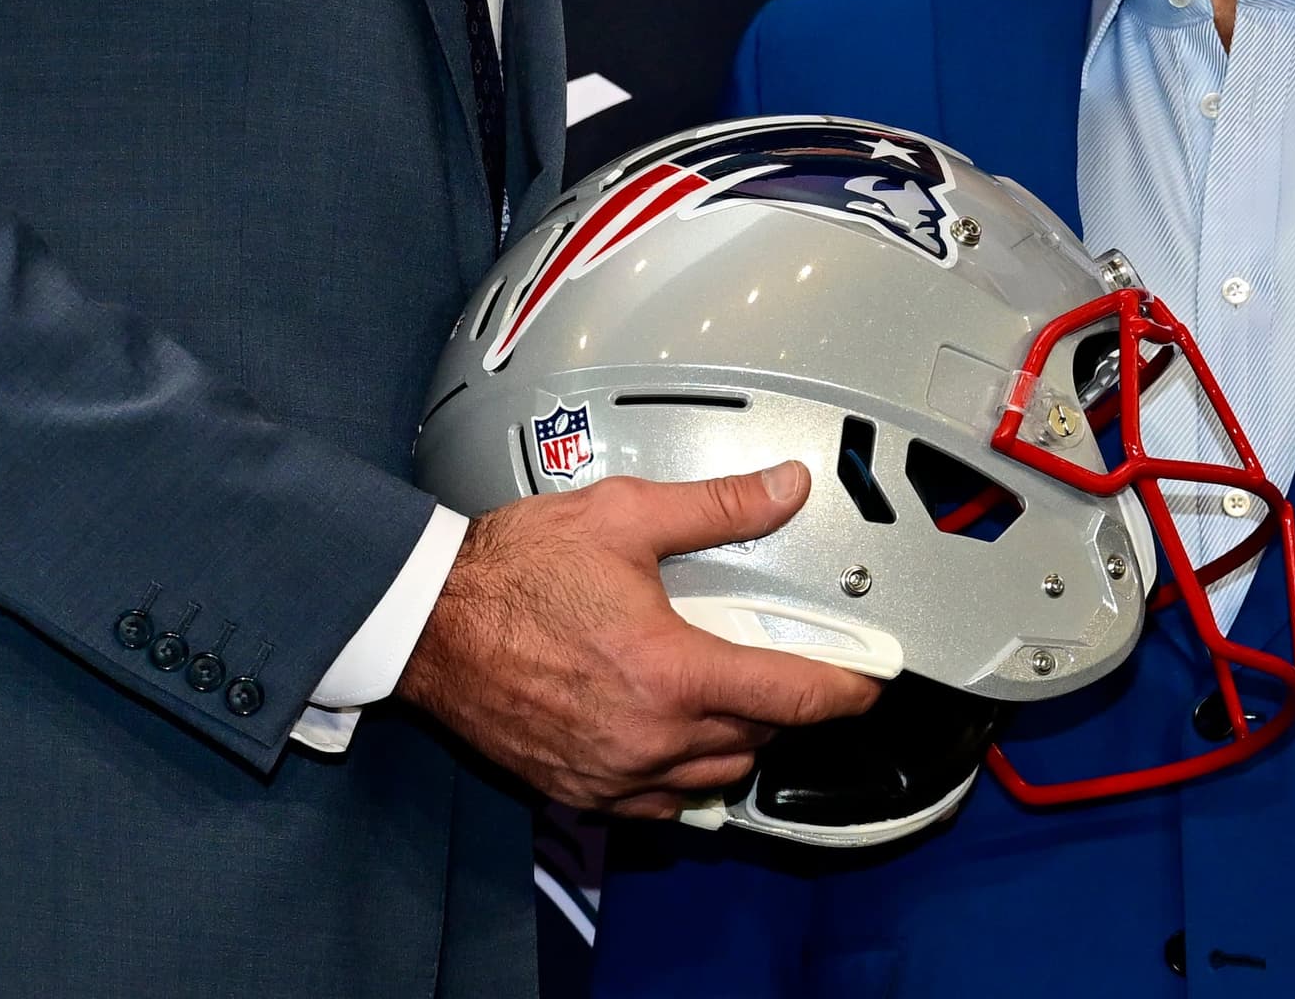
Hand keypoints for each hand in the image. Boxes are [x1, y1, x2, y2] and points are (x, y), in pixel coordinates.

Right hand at [396, 461, 883, 816]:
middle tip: (791, 672)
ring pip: (713, 778)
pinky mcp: (580, 791)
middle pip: (757, 740)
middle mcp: (648, 737)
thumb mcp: (624, 518)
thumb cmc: (510, 574)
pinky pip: (660, 803)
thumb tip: (781, 491)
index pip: (789, 695)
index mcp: (669, 673)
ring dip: (738, 744)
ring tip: (736, 702)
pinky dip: (684, 776)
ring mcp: (613, 773)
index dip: (843, 691)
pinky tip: (679, 740)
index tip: (866, 685)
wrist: (428, 624)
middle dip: (786, 709)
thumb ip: (716, 508)